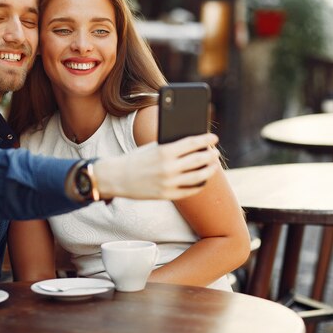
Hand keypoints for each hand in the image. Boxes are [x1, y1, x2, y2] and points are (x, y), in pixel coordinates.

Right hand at [94, 133, 220, 200]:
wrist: (117, 177)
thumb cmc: (136, 159)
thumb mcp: (153, 147)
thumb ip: (172, 146)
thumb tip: (195, 146)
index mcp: (164, 152)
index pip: (192, 144)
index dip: (206, 140)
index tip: (214, 137)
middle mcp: (168, 168)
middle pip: (199, 161)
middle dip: (210, 156)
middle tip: (215, 153)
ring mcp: (169, 183)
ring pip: (198, 177)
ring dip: (209, 170)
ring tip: (213, 166)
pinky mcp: (167, 195)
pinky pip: (190, 191)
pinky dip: (200, 184)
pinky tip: (202, 179)